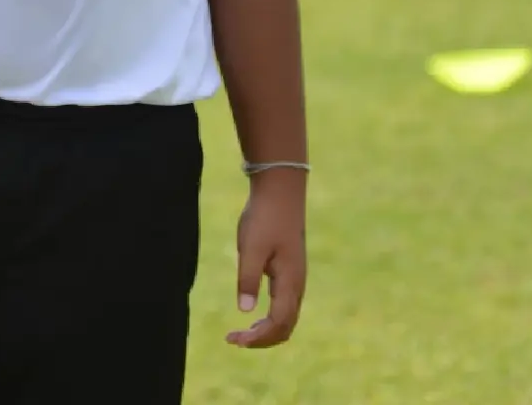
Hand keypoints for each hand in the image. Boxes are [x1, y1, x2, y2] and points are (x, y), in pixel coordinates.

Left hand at [228, 169, 306, 348]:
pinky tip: (254, 315)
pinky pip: (285, 305)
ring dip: (266, 331)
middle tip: (234, 340)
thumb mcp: (251, 247)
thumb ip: (248, 278)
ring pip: (287, 318)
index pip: (278, 324)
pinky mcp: (290, 271)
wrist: (280, 191)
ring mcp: (295, 278)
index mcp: (290, 281)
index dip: (258, 338)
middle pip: (286, 327)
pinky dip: (271, 318)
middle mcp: (297, 284)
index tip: (234, 339)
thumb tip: (245, 311)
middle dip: (262, 339)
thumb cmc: (264, 218)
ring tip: (242, 334)